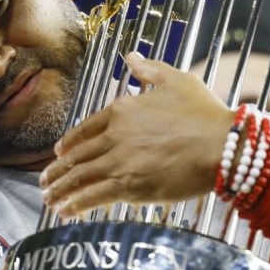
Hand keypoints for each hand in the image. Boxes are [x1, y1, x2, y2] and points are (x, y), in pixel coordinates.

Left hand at [40, 52, 233, 218]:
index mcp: (123, 109)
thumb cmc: (206, 113)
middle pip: (78, 155)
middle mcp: (115, 135)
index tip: (60, 152)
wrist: (223, 144)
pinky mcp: (129, 186)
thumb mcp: (177, 80)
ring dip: (61, 189)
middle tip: (46, 180)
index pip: (87, 128)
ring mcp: (120, 161)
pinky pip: (93, 196)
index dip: (71, 142)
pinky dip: (75, 204)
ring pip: (80, 177)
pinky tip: (65, 211)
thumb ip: (150, 70)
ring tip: (50, 199)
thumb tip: (130, 57)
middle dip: (58, 170)